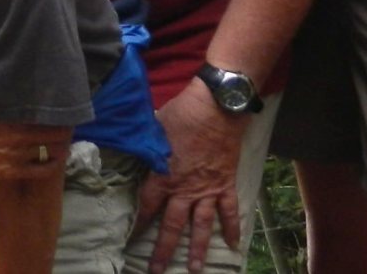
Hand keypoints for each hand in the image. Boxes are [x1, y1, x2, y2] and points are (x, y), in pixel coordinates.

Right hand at [0, 109, 68, 182]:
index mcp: (10, 121)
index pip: (44, 118)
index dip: (59, 115)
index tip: (65, 110)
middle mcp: (17, 140)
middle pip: (53, 137)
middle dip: (63, 132)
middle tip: (68, 127)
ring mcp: (17, 158)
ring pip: (50, 154)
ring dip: (60, 149)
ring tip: (65, 143)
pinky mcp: (13, 171)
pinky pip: (41, 170)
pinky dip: (52, 165)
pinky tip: (56, 160)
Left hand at [135, 87, 248, 272]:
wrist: (217, 109)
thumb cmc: (182, 115)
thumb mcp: (154, 132)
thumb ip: (147, 151)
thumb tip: (134, 154)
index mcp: (163, 177)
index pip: (147, 207)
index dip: (139, 224)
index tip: (132, 238)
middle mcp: (185, 189)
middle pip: (172, 225)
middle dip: (163, 249)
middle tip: (155, 270)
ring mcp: (207, 190)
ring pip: (201, 226)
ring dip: (197, 249)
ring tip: (193, 269)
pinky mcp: (226, 184)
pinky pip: (230, 211)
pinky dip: (233, 228)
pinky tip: (234, 245)